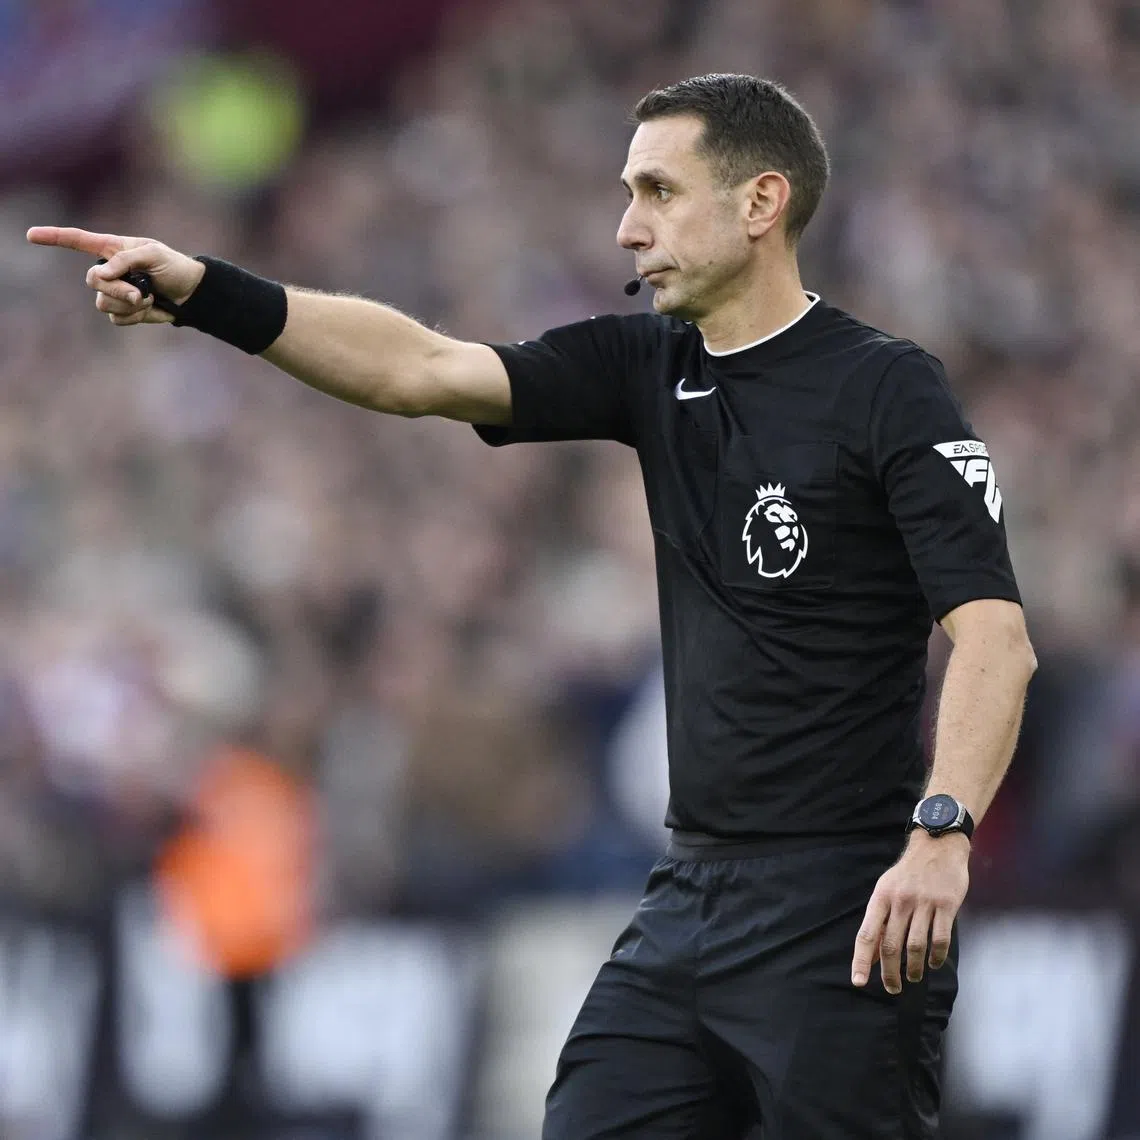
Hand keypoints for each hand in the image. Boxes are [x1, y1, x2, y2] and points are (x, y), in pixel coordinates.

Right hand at [26, 227, 205, 326]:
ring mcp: (114, 293)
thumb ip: (126, 259)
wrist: (190, 293)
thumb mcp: (153, 254)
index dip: (54, 237)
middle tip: (139, 293)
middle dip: (116, 289)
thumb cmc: (173, 266)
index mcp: (112, 249)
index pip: (78, 241)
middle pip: (92, 280)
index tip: (31, 235)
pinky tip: (149, 309)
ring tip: (148, 298)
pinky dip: (134, 317)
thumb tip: (102, 273)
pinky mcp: (123, 312)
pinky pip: (116, 319)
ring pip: (103, 303)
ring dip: (128, 304)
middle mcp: (109, 271)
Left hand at [850, 830, 968, 994]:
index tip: (858, 981)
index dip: (862, 960)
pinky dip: (936, 957)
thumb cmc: (908, 874)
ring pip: (916, 946)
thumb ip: (880, 922)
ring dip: (914, 968)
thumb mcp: (886, 891)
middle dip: (890, 973)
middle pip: (891, 945)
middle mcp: (900, 901)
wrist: (938, 846)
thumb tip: (872, 956)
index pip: (867, 934)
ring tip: (914, 978)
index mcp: (881, 897)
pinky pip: (940, 939)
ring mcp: (924, 903)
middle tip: (893, 988)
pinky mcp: (947, 905)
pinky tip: (934, 964)